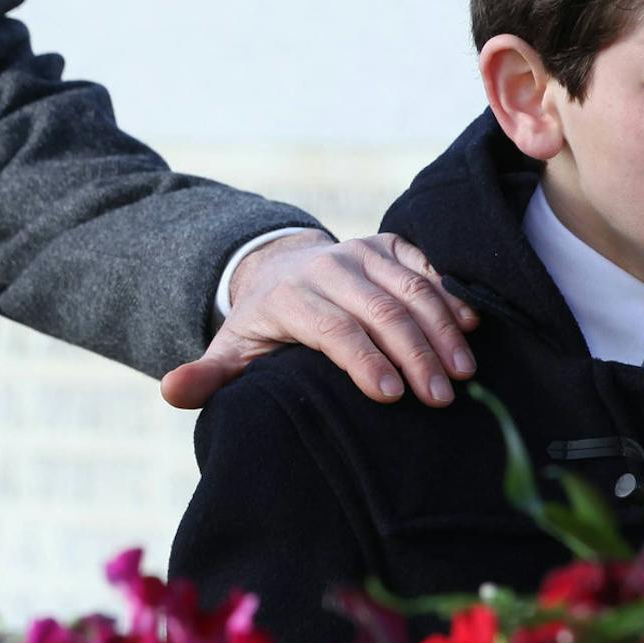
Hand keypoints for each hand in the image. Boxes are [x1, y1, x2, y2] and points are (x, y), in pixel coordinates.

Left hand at [159, 230, 478, 409]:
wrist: (281, 268)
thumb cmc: (264, 325)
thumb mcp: (232, 350)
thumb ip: (208, 376)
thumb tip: (172, 392)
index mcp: (289, 296)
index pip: (331, 328)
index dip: (361, 360)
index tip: (390, 396)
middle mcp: (328, 267)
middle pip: (380, 310)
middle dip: (413, 355)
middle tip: (440, 398)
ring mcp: (362, 252)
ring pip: (411, 287)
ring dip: (441, 329)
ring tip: (464, 372)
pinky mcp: (389, 245)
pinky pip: (427, 266)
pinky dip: (451, 296)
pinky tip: (471, 329)